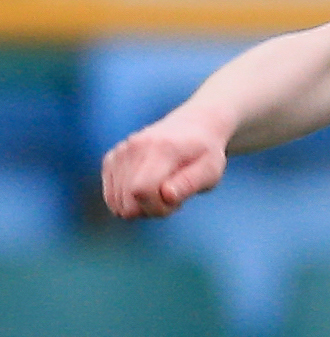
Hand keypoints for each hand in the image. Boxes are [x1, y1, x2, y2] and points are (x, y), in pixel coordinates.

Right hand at [101, 113, 229, 219]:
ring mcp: (120, 152)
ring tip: (160, 192)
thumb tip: (166, 195)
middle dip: (149, 210)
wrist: (192, 126)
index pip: (142, 190)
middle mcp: (135, 147)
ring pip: (116, 200)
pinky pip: (111, 195)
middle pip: (126, 200)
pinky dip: (128, 200)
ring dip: (139, 206)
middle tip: (170, 199)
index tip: (176, 204)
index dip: (157, 208)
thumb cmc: (204, 154)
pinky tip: (147, 190)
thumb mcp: (210, 170)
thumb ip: (189, 184)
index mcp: (162, 150)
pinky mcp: (112, 158)